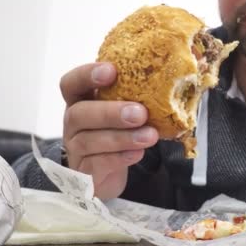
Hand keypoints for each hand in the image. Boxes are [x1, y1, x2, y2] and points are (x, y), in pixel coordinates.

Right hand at [60, 62, 158, 198]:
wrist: (105, 175)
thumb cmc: (116, 132)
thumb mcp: (121, 111)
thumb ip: (135, 96)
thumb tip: (173, 78)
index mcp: (81, 101)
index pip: (72, 83)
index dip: (87, 75)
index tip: (111, 71)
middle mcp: (73, 123)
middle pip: (80, 113)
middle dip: (111, 112)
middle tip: (140, 113)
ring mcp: (75, 148)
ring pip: (90, 141)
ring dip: (123, 137)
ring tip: (150, 136)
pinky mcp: (83, 173)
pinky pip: (98, 164)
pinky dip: (120, 157)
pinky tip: (138, 153)